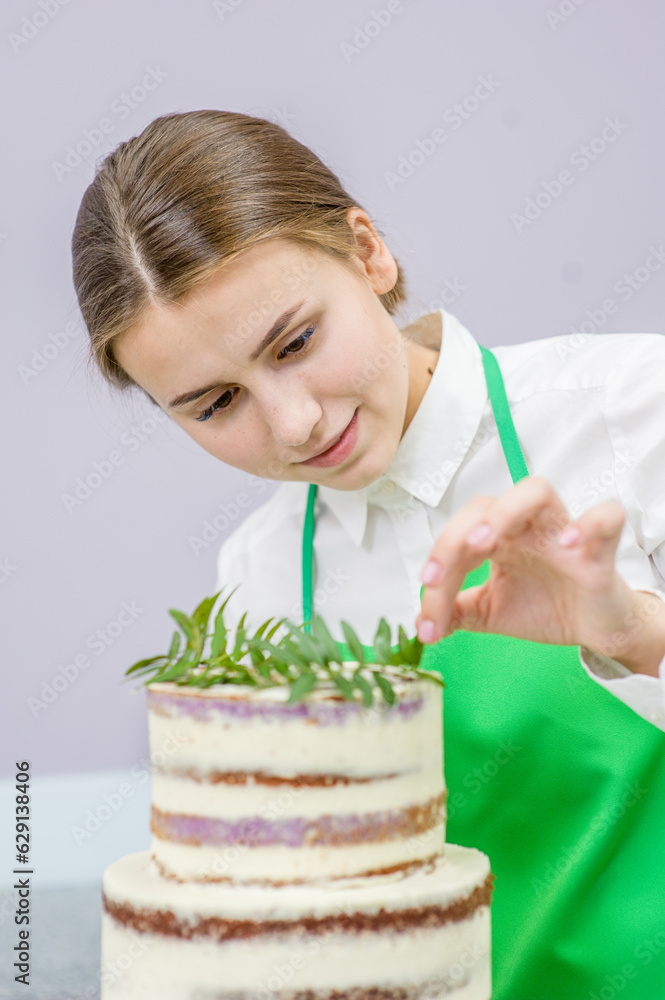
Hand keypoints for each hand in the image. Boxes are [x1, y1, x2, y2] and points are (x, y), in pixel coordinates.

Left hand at [415, 476, 644, 659]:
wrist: (595, 629)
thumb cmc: (546, 607)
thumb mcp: (490, 612)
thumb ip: (456, 612)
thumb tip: (420, 624)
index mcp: (499, 537)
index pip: (460, 533)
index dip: (439, 557)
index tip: (426, 590)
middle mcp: (526, 526)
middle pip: (487, 504)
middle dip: (456, 534)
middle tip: (440, 572)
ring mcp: (562, 531)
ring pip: (536, 491)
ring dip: (504, 512)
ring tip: (485, 543)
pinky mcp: (602, 548)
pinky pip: (606, 517)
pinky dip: (589, 523)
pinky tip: (570, 543)